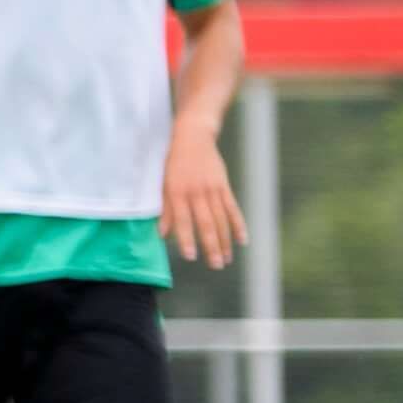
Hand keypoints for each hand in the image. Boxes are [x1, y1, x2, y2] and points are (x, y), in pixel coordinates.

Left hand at [163, 127, 245, 268]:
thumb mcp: (162, 184)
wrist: (192, 137)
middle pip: (206, 224)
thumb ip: (164, 210)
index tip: (190, 257)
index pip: (183, 221)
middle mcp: (196, 192)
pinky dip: (238, 225)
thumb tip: (161, 234)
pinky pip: (232, 209)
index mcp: (177, 193)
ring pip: (221, 220)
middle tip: (215, 266)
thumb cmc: (172, 163)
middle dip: (211, 247)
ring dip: (224, 241)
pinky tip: (242, 240)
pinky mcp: (224, 186)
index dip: (186, 239)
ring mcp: (213, 189)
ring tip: (226, 259)